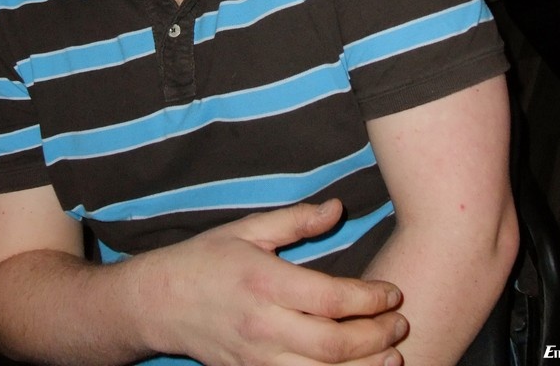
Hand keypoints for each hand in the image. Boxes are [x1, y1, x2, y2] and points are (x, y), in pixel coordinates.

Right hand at [134, 199, 407, 365]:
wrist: (157, 302)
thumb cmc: (205, 259)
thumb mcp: (248, 229)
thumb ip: (296, 221)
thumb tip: (337, 208)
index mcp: (265, 283)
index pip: (332, 299)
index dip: (370, 299)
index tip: (394, 292)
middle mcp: (263, 326)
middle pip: (334, 345)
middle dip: (376, 338)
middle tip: (401, 324)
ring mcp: (256, 358)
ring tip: (393, 357)